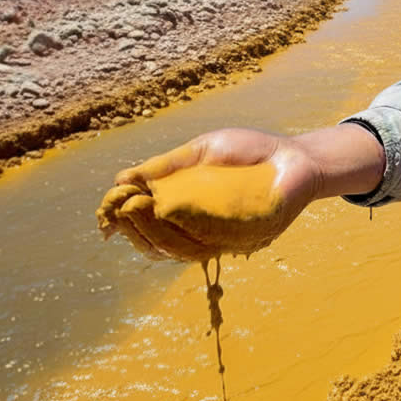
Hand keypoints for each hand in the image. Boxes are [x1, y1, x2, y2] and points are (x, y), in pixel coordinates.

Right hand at [98, 128, 323, 260]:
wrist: (294, 156)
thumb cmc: (249, 152)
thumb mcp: (200, 152)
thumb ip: (166, 167)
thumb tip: (121, 179)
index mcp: (187, 212)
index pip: (148, 228)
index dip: (124, 223)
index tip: (106, 213)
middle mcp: (200, 231)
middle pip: (158, 244)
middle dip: (134, 229)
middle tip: (119, 210)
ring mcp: (221, 237)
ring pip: (178, 249)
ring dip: (153, 233)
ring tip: (137, 211)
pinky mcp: (243, 238)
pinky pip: (209, 243)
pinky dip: (185, 233)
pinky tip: (168, 217)